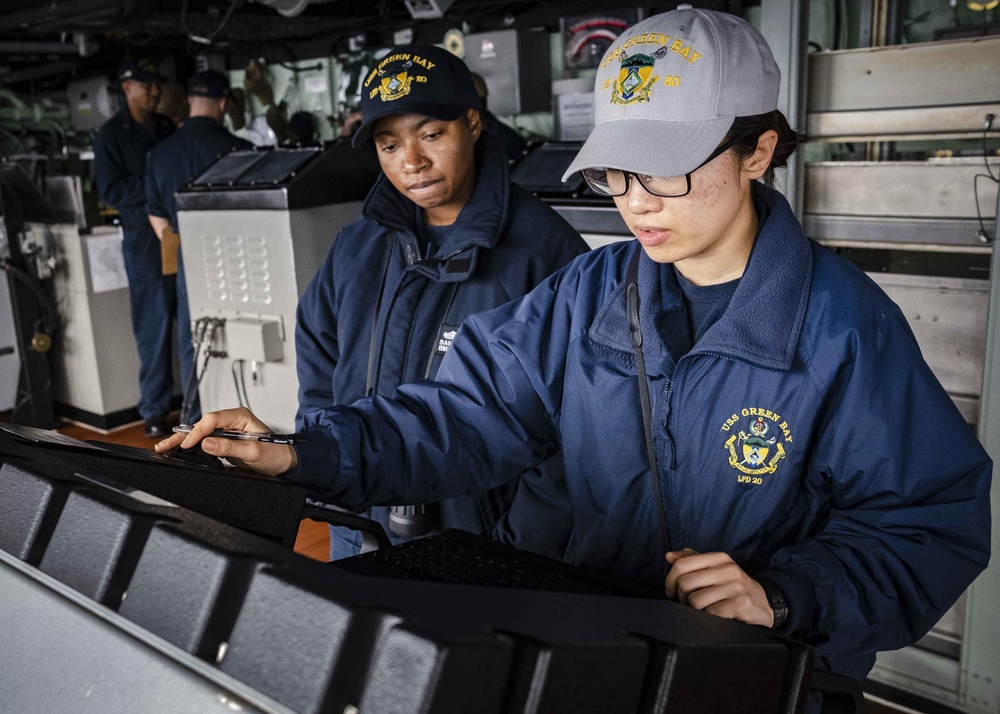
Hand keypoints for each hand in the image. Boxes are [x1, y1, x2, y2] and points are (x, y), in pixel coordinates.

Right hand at [154, 407, 296, 475]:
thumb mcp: (254, 452)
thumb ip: (230, 448)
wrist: (284, 462)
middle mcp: (232, 421)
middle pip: (202, 424)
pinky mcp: (224, 441)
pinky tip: (179, 450)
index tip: (189, 445)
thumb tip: (207, 443)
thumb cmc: (276, 453)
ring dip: (183, 440)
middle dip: (184, 435)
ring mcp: (227, 431)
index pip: (212, 419)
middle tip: (165, 446)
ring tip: (164, 447)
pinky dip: (192, 446)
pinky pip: (205, 441)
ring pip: (201, 433)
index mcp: (240, 416)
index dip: (198, 432)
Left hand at [664, 549, 772, 626]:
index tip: (671, 591)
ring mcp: (735, 587)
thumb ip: (693, 560)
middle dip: (682, 598)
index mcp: (719, 558)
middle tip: (689, 603)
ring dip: (695, 610)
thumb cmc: (734, 587)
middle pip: (685, 583)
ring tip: (704, 609)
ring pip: (695, 600)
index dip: (670, 580)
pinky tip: (715, 616)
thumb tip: (669, 556)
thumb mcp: (717, 569)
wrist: (765, 604)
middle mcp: (728, 569)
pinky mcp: (740, 604)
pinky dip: (708, 618)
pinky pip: (710, 613)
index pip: (682, 564)